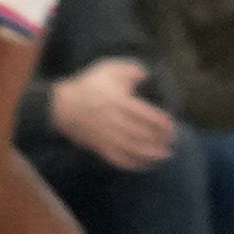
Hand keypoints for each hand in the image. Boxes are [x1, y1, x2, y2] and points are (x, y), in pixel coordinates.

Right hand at [48, 55, 178, 170]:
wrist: (61, 106)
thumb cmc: (89, 85)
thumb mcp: (109, 69)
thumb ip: (131, 69)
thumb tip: (147, 76)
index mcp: (119, 103)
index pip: (146, 116)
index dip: (161, 123)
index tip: (172, 126)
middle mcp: (115, 122)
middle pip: (141, 135)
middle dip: (159, 140)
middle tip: (172, 141)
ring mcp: (106, 136)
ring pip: (131, 149)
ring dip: (150, 154)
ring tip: (165, 155)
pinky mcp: (99, 147)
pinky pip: (117, 159)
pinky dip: (132, 164)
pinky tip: (144, 165)